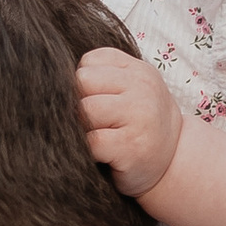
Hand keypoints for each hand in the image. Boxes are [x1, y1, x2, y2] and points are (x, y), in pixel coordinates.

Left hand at [75, 47, 183, 200]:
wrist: (174, 164)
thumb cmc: (141, 126)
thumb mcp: (131, 92)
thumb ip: (103, 79)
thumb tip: (52, 83)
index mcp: (138, 71)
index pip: (89, 61)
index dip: (84, 85)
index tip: (97, 102)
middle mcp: (142, 88)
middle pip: (83, 82)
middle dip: (79, 104)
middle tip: (93, 124)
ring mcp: (139, 116)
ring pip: (85, 110)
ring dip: (83, 128)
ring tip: (98, 138)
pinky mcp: (131, 146)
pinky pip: (91, 141)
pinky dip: (89, 151)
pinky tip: (102, 155)